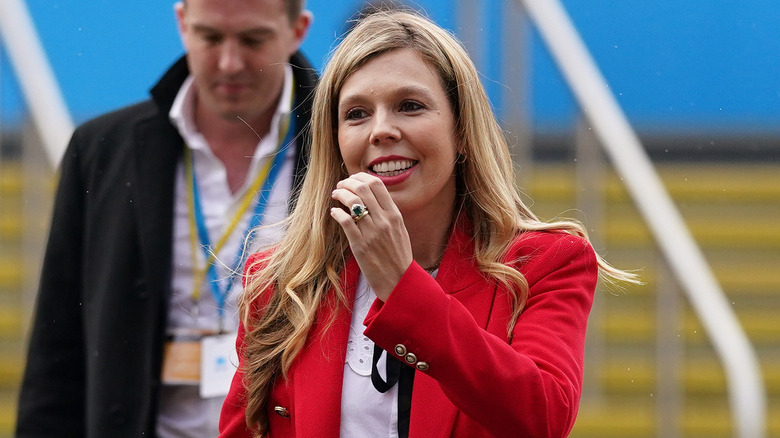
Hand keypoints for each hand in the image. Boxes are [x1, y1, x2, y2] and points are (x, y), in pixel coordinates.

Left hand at [330, 172, 412, 300]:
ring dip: (340, 194)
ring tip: (335, 196)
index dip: (361, 177)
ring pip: (352, 201)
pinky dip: (337, 212)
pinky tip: (334, 213)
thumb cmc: (397, 255)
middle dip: (347, 182)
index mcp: (394, 214)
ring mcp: (372, 232)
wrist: (398, 280)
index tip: (353, 179)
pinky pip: (345, 221)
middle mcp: (384, 220)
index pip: (377, 184)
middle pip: (362, 188)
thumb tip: (372, 196)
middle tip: (340, 186)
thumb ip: (387, 212)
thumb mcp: (399, 229)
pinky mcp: (360, 245)